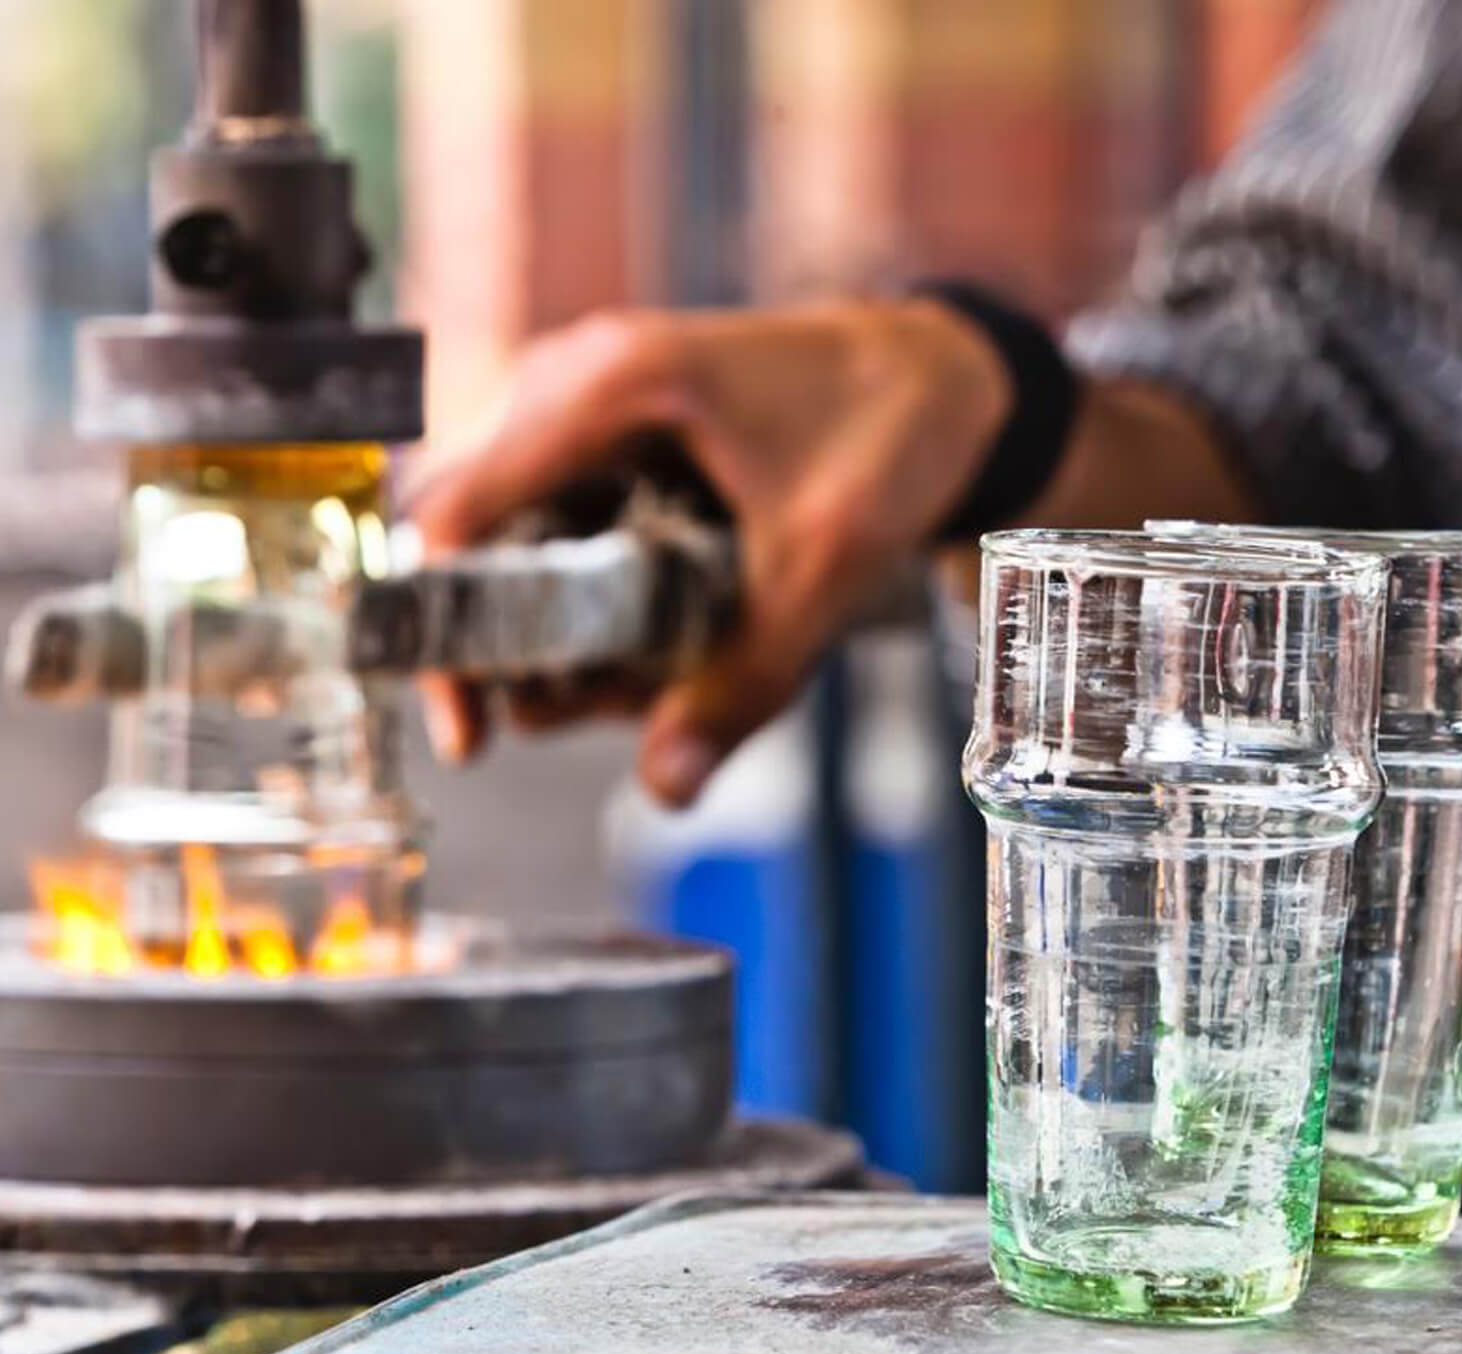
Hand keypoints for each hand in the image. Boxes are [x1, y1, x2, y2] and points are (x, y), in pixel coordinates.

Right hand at [407, 299, 1009, 805]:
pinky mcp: (606, 449)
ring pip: (517, 552)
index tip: (468, 735)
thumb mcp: (824, 566)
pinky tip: (668, 642)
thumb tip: (666, 788)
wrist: (939, 377)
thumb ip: (744, 680)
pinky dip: (596, 609)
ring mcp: (582, 418)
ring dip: (565, 639)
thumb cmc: (888, 436)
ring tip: (655, 677)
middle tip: (593, 713)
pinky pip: (562, 541)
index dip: (441, 635)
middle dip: (516, 653)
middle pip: (471, 542)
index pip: (458, 516)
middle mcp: (569, 390)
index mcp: (607, 390)